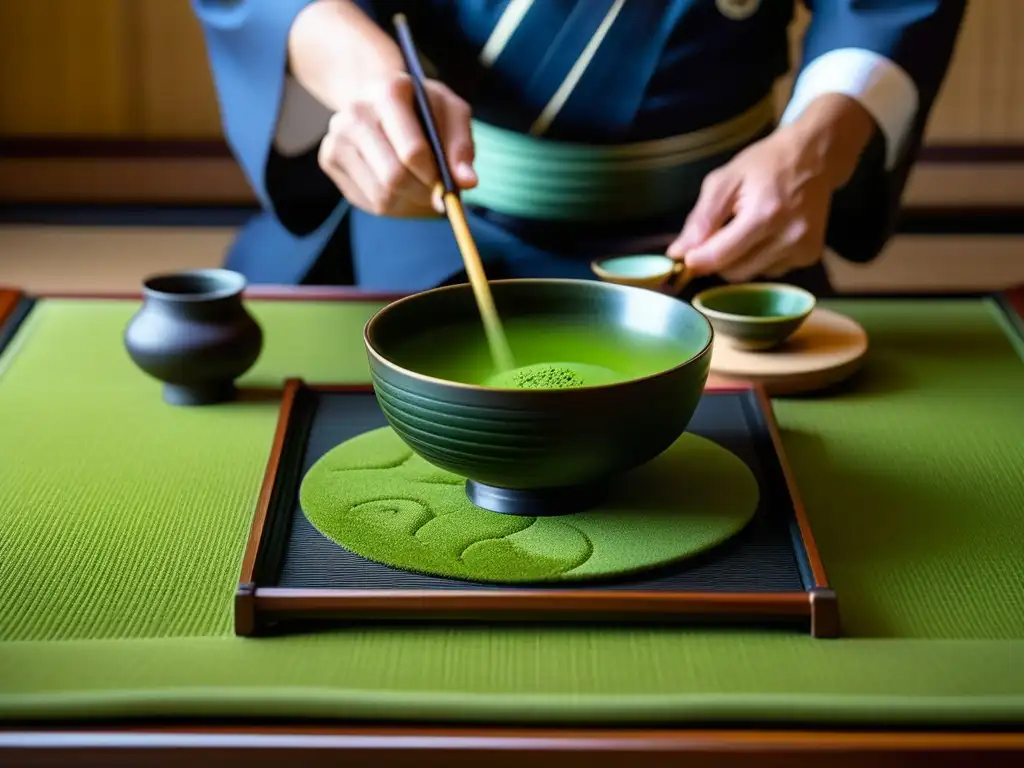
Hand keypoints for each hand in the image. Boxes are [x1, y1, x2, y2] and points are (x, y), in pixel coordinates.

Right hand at [317, 72, 476, 216]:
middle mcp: (355, 112)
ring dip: (410, 205)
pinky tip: (402, 191)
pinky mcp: (329, 159)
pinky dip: (392, 206)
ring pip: (380, 196)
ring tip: (424, 195)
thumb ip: (462, 145)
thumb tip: (466, 182)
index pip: (412, 151)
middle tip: (439, 200)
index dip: (435, 179)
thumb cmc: (422, 108)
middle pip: (393, 177)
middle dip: (422, 196)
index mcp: (387, 92)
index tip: (449, 190)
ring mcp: (336, 136)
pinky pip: (367, 201)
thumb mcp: (451, 113)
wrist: (378, 98)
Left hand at [667, 94, 875, 282]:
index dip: (696, 261)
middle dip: (717, 259)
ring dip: (738, 260)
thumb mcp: (724, 180)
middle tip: (717, 235)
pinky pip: (769, 271)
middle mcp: (789, 237)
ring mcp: (803, 249)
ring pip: (750, 274)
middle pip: (734, 272)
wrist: (814, 157)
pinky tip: (766, 235)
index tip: (685, 257)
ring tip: (746, 229)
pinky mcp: (810, 256)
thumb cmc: (765, 164)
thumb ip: (700, 219)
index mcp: (765, 214)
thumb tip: (678, 253)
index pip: (720, 256)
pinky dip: (759, 259)